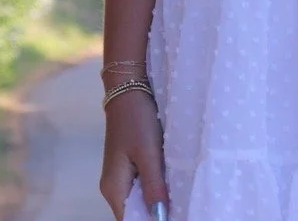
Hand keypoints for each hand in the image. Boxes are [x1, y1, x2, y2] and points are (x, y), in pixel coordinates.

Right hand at [100, 84, 167, 217]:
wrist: (128, 89)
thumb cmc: (137, 119)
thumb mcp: (148, 153)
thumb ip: (154, 186)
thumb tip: (160, 217)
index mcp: (114, 188)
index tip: (176, 215)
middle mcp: (113, 187)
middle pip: (136, 213)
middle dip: (157, 213)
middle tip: (184, 207)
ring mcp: (120, 178)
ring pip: (140, 201)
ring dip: (158, 201)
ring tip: (180, 198)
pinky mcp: (128, 167)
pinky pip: (142, 187)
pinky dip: (156, 188)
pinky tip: (172, 184)